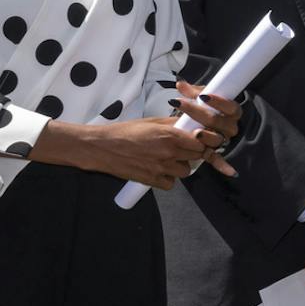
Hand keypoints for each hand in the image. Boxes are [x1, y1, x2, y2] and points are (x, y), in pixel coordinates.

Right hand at [70, 115, 211, 188]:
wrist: (102, 147)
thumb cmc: (124, 132)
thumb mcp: (151, 121)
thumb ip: (173, 123)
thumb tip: (190, 123)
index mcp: (169, 135)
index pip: (201, 141)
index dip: (202, 141)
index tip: (199, 139)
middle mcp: (168, 152)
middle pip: (197, 156)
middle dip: (194, 152)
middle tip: (184, 148)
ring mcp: (160, 168)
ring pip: (185, 171)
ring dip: (181, 166)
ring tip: (169, 159)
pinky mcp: (151, 180)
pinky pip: (171, 183)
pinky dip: (168, 179)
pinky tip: (159, 170)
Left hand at [173, 81, 240, 178]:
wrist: (202, 122)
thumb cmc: (204, 108)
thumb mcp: (199, 96)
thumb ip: (192, 91)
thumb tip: (181, 84)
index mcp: (231, 111)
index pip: (230, 106)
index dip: (219, 102)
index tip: (204, 97)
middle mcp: (230, 126)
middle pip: (220, 122)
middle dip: (201, 114)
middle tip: (183, 106)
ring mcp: (223, 140)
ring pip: (217, 139)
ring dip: (206, 136)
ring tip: (195, 133)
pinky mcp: (214, 151)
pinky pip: (218, 159)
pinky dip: (223, 166)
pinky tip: (229, 172)